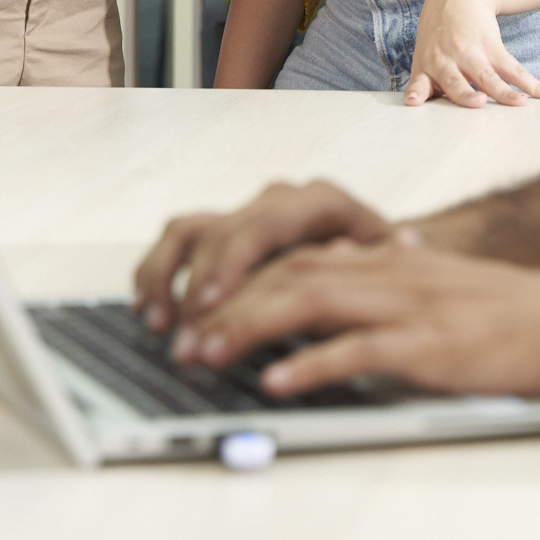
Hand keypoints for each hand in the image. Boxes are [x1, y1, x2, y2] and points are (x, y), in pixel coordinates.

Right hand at [134, 179, 397, 334]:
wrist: (386, 248)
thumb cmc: (390, 262)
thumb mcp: (390, 264)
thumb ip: (375, 264)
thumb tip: (383, 255)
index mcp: (320, 202)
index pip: (266, 225)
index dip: (233, 264)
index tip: (215, 303)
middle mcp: (277, 200)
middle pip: (222, 234)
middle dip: (198, 290)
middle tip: (186, 339)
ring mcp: (246, 215)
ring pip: (191, 231)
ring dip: (168, 278)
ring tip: (158, 326)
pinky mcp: (225, 232)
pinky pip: (178, 241)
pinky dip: (158, 273)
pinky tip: (148, 309)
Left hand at [178, 238, 539, 402]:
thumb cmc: (509, 316)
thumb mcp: (436, 292)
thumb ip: (381, 294)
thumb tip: (321, 317)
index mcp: (388, 260)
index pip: (296, 258)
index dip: (239, 282)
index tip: (197, 313)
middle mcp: (389, 272)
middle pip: (288, 274)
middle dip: (225, 304)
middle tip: (179, 342)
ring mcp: (409, 306)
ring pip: (308, 301)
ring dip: (247, 328)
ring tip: (204, 356)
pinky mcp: (430, 346)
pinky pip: (359, 350)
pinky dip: (312, 365)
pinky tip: (277, 383)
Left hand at [404, 0, 539, 109]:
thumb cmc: (437, 36)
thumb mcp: (423, 56)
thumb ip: (421, 84)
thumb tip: (413, 105)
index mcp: (426, 66)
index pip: (420, 84)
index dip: (417, 93)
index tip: (414, 102)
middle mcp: (447, 61)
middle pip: (456, 82)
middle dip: (466, 94)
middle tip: (478, 103)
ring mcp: (471, 53)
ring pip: (490, 76)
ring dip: (507, 92)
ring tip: (522, 103)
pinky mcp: (492, 46)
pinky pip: (514, 69)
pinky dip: (535, 84)